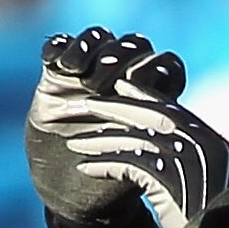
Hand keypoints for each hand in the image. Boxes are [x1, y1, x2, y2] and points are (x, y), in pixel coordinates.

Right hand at [26, 27, 152, 223]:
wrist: (72, 189)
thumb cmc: (114, 184)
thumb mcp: (138, 169)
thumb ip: (155, 148)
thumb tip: (170, 137)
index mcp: (154, 97)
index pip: (167, 66)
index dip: (160, 70)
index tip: (150, 83)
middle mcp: (125, 76)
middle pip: (133, 46)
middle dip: (123, 56)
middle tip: (107, 75)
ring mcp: (91, 70)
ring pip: (98, 38)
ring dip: (92, 46)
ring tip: (79, 68)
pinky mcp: (58, 71)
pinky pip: (58, 46)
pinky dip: (59, 48)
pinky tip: (59, 63)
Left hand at [27, 29, 228, 227]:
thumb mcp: (219, 191)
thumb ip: (201, 165)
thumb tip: (175, 157)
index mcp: (211, 140)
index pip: (167, 107)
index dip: (135, 97)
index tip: (111, 93)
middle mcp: (199, 143)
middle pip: (143, 112)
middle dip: (106, 108)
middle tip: (79, 107)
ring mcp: (185, 160)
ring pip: (129, 136)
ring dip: (97, 139)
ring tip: (73, 143)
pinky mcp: (169, 182)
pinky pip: (126, 164)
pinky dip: (103, 166)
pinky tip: (85, 169)